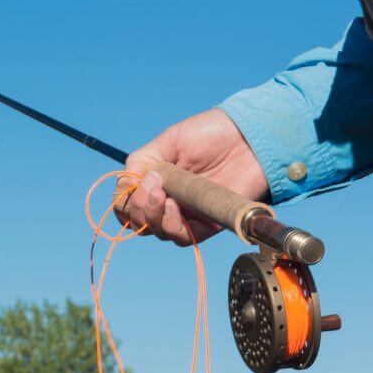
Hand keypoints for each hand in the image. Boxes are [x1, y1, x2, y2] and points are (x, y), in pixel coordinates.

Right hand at [116, 109, 268, 245]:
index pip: (126, 203)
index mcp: (154, 182)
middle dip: (139, 209)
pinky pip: (181, 237)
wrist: (248, 138)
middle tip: (154, 189)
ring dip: (153, 218)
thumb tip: (130, 186)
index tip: (139, 182)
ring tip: (166, 198)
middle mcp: (166, 200)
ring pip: (156, 232)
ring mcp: (185, 214)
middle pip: (137, 222)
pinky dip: (171, 226)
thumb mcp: (168, 141)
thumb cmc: (211, 134)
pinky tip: (175, 207)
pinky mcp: (206, 225)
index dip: (124, 201)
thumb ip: (142, 163)